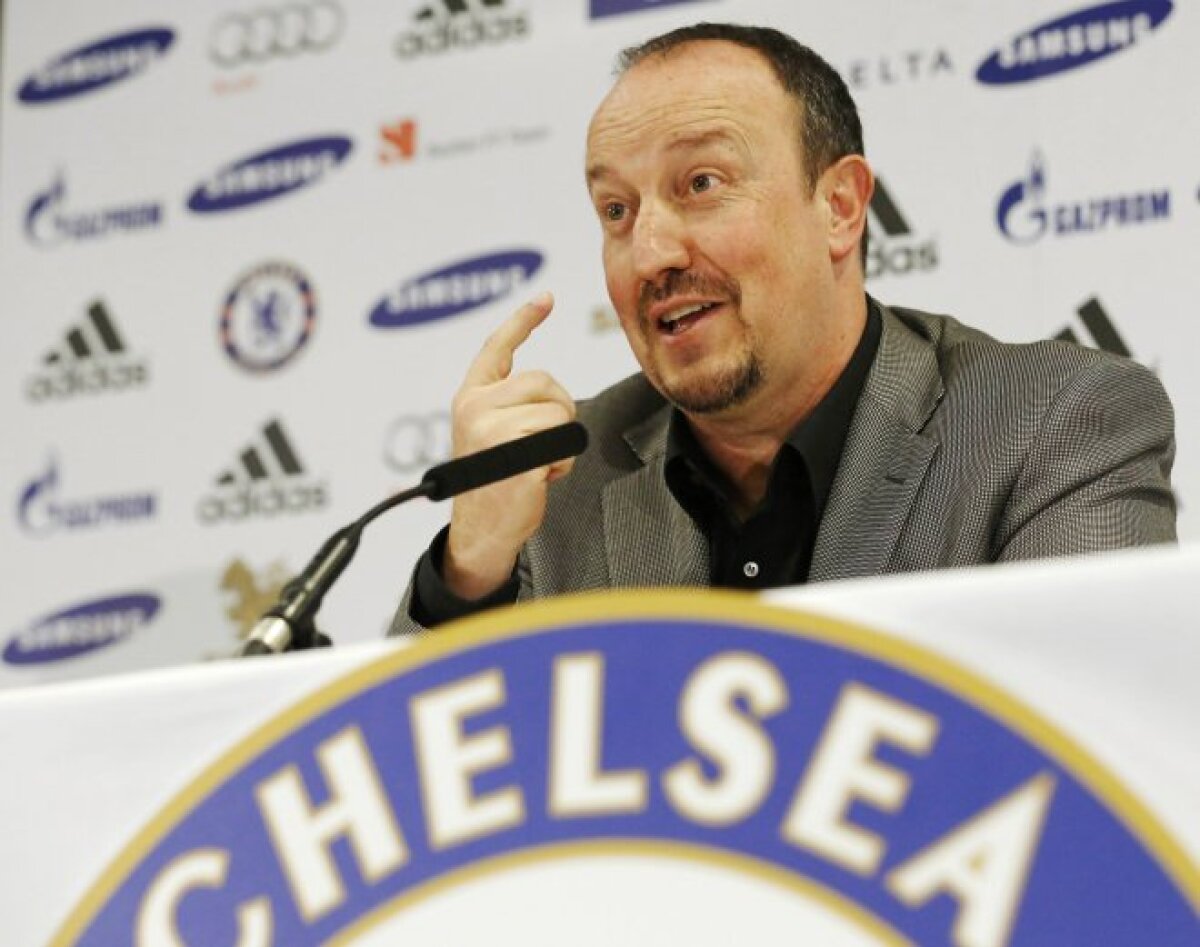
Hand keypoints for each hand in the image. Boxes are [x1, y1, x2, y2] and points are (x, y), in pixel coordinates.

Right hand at [443, 292, 575, 598]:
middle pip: (545, 381)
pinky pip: (564, 441)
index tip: (546, 298)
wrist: (481, 533)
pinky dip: (562, 463)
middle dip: (558, 409)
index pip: (496, 348)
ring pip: (559, 410)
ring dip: (561, 440)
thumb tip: (543, 384)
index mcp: (469, 398)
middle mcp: (476, 407)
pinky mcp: (518, 455)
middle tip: (542, 443)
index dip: (523, 320)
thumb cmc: (492, 484)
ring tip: (535, 464)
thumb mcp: (488, 434)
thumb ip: (505, 404)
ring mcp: (494, 431)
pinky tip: (539, 479)